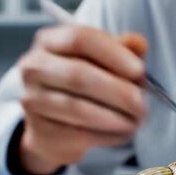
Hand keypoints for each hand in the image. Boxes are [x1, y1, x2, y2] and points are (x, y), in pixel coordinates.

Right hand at [18, 26, 148, 174]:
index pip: (80, 39)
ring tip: (136, 120)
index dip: (114, 54)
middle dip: (118, 91)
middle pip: (79, 75)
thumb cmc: (84, 85)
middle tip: (142, 103)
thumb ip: (123, 50)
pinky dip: (108, 135)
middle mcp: (34, 67)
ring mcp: (33, 100)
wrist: (54, 126)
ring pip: (78, 108)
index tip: (139, 71)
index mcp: (50, 40)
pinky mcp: (41, 131)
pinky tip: (123, 133)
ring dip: (115, 117)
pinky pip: (79, 134)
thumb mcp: (103, 61)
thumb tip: (139, 44)